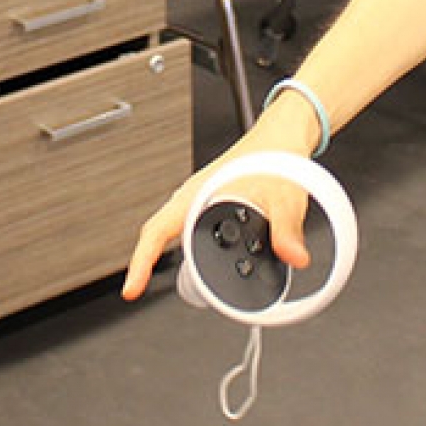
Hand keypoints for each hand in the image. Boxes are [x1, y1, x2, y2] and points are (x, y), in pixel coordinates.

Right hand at [120, 96, 324, 300]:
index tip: (132, 287)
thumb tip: (293, 257)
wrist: (282, 136)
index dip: (142, 260)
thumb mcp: (284, 196)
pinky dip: (189, 249)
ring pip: (174, 232)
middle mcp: (194, 197)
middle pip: (159, 234)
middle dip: (148, 263)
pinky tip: (202, 262)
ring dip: (169, 255)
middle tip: (141, 289)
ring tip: (172, 281)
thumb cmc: (274, 154)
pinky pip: (189, 229)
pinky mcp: (212, 204)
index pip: (158, 230)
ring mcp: (201, 200)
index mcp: (198, 193)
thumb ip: (288, 230)